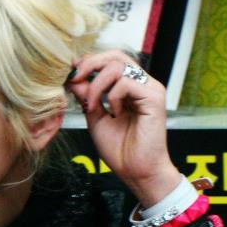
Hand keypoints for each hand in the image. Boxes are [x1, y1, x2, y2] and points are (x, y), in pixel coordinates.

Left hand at [66, 50, 181, 206]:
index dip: (88, 63)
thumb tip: (73, 77)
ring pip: (118, 65)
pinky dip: (112, 96)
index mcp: (128, 87)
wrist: (136, 171)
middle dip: (90, 64)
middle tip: (75, 78)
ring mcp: (150, 89)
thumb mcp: (94, 118)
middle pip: (115, 55)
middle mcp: (141, 84)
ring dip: (97, 85)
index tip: (71, 75)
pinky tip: (113, 112)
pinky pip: (126, 82)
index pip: (109, 61)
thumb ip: (86, 96)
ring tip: (92, 106)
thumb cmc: (119, 149)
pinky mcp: (155, 98)